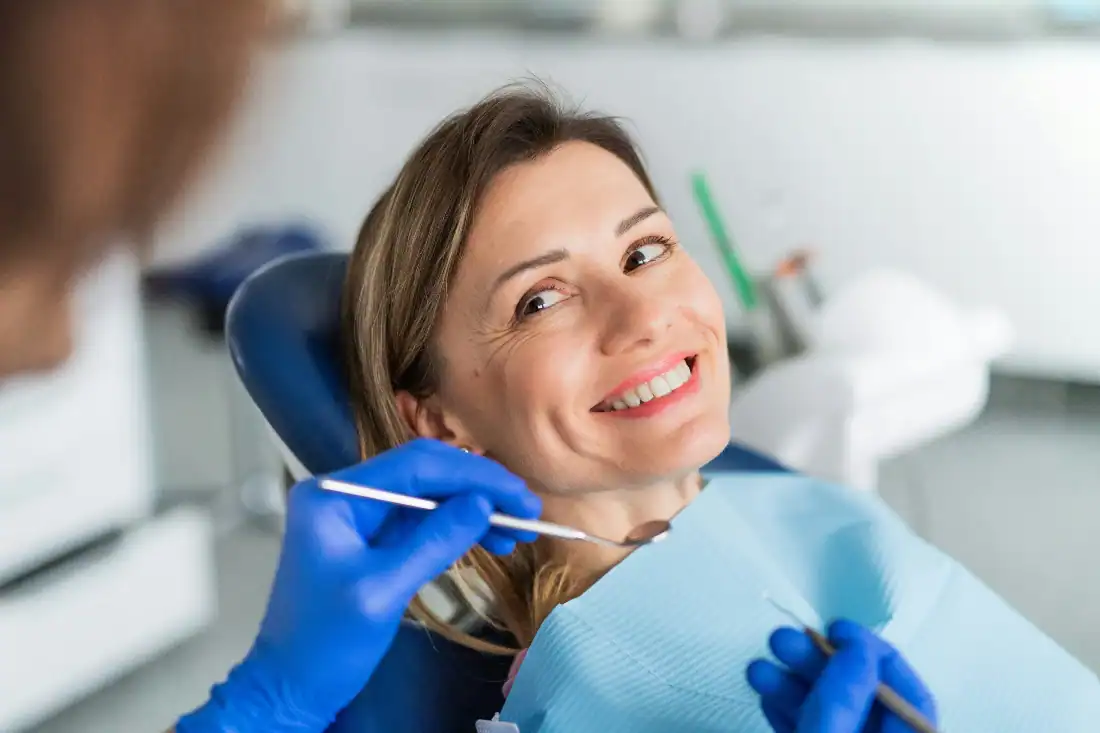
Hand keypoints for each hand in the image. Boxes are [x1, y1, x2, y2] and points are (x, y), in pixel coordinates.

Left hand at [176, 438, 540, 732]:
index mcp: (335, 494)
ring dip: (475, 510)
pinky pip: (424, 522)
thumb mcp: (382, 590)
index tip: (518, 494)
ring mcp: (361, 517)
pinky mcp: (374, 540)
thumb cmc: (323, 643)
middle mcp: (347, 494)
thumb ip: (433, 541)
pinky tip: (492, 540)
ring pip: (431, 497)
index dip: (473, 475)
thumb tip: (482, 504)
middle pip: (426, 473)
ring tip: (517, 531)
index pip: (416, 464)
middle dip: (479, 489)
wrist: (291, 687)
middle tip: (527, 511)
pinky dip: (459, 529)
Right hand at [746, 620, 936, 732]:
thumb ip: (842, 698)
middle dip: (820, 664)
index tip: (836, 629)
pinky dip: (789, 712)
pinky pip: (810, 730)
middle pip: (863, 699)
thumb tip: (853, 646)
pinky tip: (765, 697)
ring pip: (830, 714)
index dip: (875, 657)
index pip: (911, 697)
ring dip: (793, 685)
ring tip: (758, 669)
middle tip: (781, 641)